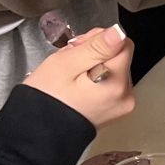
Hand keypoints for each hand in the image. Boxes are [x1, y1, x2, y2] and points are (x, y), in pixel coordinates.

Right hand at [20, 25, 135, 127]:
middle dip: (96, 53)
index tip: (78, 48)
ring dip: (94, 65)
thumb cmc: (46, 98)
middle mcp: (126, 95)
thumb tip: (118, 32)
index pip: (122, 42)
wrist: (38, 131)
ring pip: (115, 68)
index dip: (99, 39)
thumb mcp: (66, 64)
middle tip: (70, 64)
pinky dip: (96, 79)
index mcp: (116, 82)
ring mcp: (122, 105)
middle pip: (119, 56)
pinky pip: (110, 84)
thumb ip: (96, 47)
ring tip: (72, 77)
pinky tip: (78, 86)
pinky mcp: (115, 109)